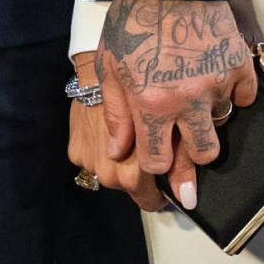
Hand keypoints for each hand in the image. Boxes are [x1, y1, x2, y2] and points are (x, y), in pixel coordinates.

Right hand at [67, 51, 164, 210]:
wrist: (97, 64)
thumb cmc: (138, 88)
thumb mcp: (166, 122)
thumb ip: (177, 159)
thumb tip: (188, 194)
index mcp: (133, 171)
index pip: (152, 199)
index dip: (164, 187)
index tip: (169, 173)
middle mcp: (109, 174)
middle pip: (133, 190)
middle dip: (143, 175)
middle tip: (148, 146)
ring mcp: (89, 164)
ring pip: (113, 176)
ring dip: (122, 162)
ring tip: (128, 133)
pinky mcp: (75, 151)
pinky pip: (93, 161)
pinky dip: (102, 149)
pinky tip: (109, 128)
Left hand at [96, 0, 257, 209]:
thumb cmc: (130, 19)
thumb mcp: (108, 64)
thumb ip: (114, 112)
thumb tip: (117, 151)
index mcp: (150, 102)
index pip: (158, 161)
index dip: (157, 167)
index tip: (159, 165)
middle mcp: (186, 100)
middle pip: (201, 155)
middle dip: (192, 158)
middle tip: (186, 153)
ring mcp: (216, 83)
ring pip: (222, 126)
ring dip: (209, 120)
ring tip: (193, 101)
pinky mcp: (237, 65)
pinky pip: (243, 96)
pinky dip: (232, 93)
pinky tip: (215, 81)